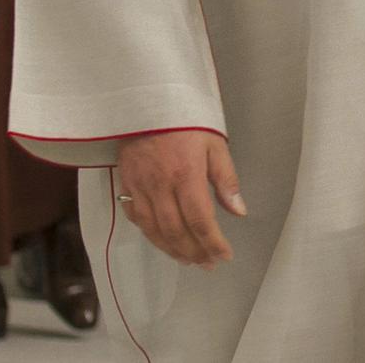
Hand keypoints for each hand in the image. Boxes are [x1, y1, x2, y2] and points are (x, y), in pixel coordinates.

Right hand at [115, 130, 245, 268]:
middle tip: (208, 264)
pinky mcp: (126, 184)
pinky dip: (151, 234)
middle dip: (194, 253)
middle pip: (176, 231)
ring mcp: (139, 187)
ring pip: (154, 230)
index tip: (224, 255)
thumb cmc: (184, 119)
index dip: (212, 243)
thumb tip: (239, 210)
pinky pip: (137, 218)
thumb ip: (226, 179)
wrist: (145, 101)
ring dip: (172, 250)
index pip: (200, 220)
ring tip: (189, 260)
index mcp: (185, 175)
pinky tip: (163, 240)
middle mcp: (160, 186)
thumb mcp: (214, 143)